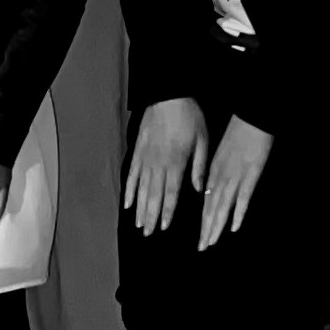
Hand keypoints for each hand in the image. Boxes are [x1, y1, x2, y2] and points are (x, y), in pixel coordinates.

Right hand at [125, 98, 208, 235]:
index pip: (171, 193)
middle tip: (148, 234)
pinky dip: (129, 189)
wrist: (168, 95)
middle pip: (154, 195)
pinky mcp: (138, 150)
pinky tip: (127, 202)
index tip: (164, 227)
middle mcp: (159, 164)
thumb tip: (197, 188)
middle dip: (151, 216)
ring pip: (141, 188)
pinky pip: (132, 173)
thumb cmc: (189, 116)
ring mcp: (146, 157)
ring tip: (138, 224)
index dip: (167, 212)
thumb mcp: (203, 140)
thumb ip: (199, 166)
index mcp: (176, 163)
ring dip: (140, 207)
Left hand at [195, 116, 273, 249]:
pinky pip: (243, 198)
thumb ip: (215, 172)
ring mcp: (235, 177)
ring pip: (222, 206)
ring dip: (216, 226)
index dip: (203, 221)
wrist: (251, 119)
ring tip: (211, 242)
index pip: (206, 202)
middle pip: (211, 208)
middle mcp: (220, 177)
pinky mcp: (250, 175)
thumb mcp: (221, 153)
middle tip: (203, 247)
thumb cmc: (237, 133)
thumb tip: (209, 190)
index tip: (201, 237)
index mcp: (213, 171)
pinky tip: (233, 227)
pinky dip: (238, 213)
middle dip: (206, 229)